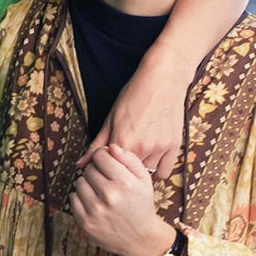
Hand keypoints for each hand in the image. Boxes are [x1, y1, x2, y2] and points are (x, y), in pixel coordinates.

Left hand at [70, 144, 175, 255]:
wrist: (140, 238)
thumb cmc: (141, 205)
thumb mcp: (144, 181)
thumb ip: (129, 160)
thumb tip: (111, 147)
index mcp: (125, 183)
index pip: (100, 156)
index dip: (103, 157)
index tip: (106, 163)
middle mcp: (110, 196)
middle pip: (89, 169)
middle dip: (96, 171)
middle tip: (106, 181)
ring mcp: (95, 210)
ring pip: (79, 182)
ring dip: (87, 184)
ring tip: (100, 192)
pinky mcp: (85, 222)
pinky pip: (73, 198)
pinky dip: (81, 198)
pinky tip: (94, 203)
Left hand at [80, 45, 191, 175]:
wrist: (163, 81)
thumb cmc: (133, 96)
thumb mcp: (110, 119)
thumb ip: (96, 145)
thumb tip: (80, 164)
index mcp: (122, 141)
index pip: (107, 169)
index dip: (104, 167)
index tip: (105, 162)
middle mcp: (142, 148)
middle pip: (126, 174)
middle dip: (121, 171)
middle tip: (120, 161)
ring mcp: (160, 148)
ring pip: (145, 175)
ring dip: (138, 171)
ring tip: (135, 159)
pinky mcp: (174, 147)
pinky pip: (164, 172)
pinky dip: (156, 170)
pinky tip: (150, 160)